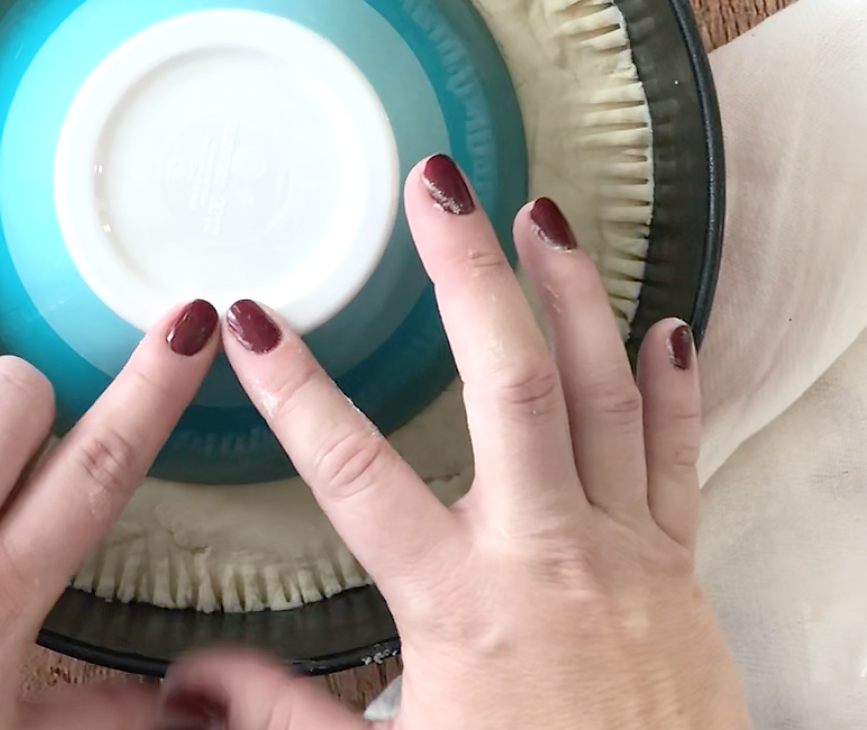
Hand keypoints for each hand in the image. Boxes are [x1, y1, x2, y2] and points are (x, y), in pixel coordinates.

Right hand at [159, 155, 751, 729]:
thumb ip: (283, 713)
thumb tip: (190, 682)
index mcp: (457, 602)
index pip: (353, 471)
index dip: (294, 389)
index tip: (249, 320)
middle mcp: (543, 553)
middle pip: (507, 384)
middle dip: (468, 274)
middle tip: (435, 189)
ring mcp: (620, 548)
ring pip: (600, 394)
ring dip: (571, 295)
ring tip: (541, 215)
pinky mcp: (676, 563)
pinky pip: (676, 455)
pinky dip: (674, 385)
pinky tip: (663, 324)